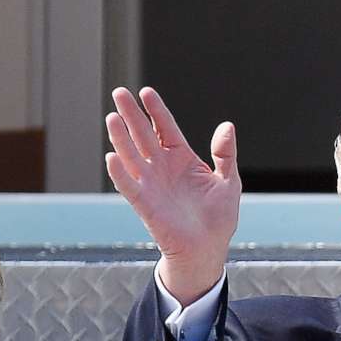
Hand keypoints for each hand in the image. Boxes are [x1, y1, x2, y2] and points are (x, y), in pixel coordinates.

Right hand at [104, 86, 240, 302]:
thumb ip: (225, 153)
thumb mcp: (228, 181)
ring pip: (131, 155)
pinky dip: (119, 172)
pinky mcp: (143, 203)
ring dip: (121, 137)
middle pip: (144, 134)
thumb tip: (227, 126)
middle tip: (120, 93)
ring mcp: (150, 183)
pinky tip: (112, 156)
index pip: (166, 128)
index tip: (146, 92)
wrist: (208, 248)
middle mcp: (162, 166)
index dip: (156, 110)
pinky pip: (128, 185)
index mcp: (181, 157)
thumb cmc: (218, 217)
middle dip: (132, 114)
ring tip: (112, 117)